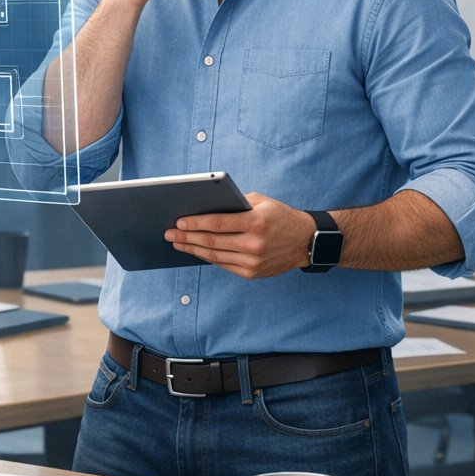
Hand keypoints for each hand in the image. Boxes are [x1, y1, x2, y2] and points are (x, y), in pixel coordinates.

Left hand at [166, 192, 317, 278]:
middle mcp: (254, 244)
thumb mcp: (261, 202)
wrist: (305, 241)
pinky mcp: (252, 273)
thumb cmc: (280, 216)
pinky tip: (195, 251)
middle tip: (169, 234)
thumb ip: (236, 204)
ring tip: (177, 243)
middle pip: (212, 242)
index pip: (217, 223)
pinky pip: (224, 264)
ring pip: (215, 256)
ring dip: (192, 249)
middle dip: (187, 237)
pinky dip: (207, 258)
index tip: (178, 222)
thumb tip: (205, 208)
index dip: (195, 223)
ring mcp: (253, 261)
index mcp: (256, 222)